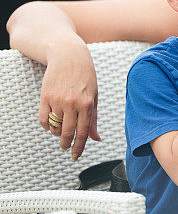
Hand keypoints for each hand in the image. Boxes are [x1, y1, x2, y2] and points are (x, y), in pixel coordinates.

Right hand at [38, 41, 100, 159]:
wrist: (69, 57)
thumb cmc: (85, 77)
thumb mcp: (94, 96)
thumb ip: (93, 119)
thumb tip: (96, 139)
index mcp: (87, 104)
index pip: (83, 132)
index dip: (79, 147)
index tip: (76, 156)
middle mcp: (72, 104)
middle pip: (67, 133)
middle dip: (66, 144)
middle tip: (66, 147)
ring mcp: (58, 100)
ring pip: (54, 127)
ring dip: (57, 133)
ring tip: (61, 130)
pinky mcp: (45, 97)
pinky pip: (44, 119)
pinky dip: (47, 125)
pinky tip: (51, 124)